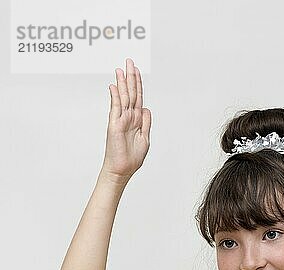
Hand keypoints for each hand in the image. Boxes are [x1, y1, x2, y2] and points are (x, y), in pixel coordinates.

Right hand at [101, 57, 150, 180]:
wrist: (122, 170)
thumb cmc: (132, 158)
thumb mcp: (145, 138)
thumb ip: (146, 123)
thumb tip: (147, 108)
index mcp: (137, 120)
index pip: (138, 98)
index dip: (138, 84)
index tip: (137, 71)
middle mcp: (128, 117)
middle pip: (131, 93)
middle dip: (131, 77)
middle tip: (129, 61)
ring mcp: (121, 120)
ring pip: (124, 97)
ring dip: (123, 83)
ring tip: (121, 69)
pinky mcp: (114, 125)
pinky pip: (115, 108)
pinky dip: (116, 96)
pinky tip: (114, 86)